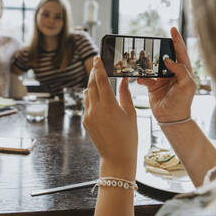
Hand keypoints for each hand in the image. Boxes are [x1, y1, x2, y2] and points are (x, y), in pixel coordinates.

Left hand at [83, 56, 137, 179]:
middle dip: (94, 73)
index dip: (99, 67)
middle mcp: (96, 109)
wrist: (116, 157)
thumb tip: (124, 80)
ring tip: (99, 79)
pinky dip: (91, 96)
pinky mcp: (85, 121)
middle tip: (98, 65)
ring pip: (87, 93)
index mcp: (109, 106)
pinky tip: (97, 95)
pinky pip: (86, 103)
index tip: (97, 58)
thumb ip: (125, 94)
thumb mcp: (130, 113)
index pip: (101, 81)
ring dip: (92, 84)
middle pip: (92, 84)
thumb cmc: (128, 137)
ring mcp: (88, 115)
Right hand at [138, 27, 195, 122]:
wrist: (171, 119)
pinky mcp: (153, 86)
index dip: (177, 39)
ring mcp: (162, 79)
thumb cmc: (183, 103)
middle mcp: (173, 73)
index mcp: (184, 70)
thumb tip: (168, 59)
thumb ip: (180, 70)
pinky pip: (145, 78)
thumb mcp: (187, 85)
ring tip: (142, 57)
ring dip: (147, 62)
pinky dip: (142, 77)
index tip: (172, 29)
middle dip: (159, 48)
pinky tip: (140, 79)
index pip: (180, 51)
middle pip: (165, 55)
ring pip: (153, 65)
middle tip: (153, 41)